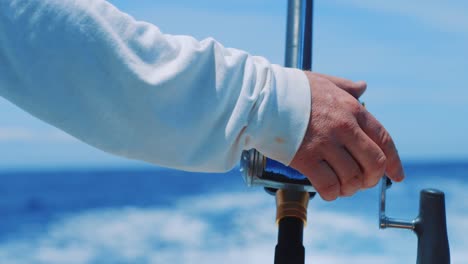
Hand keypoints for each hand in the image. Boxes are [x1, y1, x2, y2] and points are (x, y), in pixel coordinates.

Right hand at [290, 72, 404, 200]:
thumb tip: (363, 87)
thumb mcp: (324, 81)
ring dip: (350, 188)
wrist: (262, 97)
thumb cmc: (291, 89)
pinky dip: (333, 193)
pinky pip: (329, 185)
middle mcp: (344, 128)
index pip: (384, 140)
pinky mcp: (306, 159)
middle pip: (374, 163)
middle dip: (372, 179)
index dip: (394, 162)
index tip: (396, 176)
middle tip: (362, 183)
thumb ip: (346, 86)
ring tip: (342, 187)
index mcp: (352, 110)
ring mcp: (325, 144)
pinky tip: (329, 191)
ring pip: (352, 177)